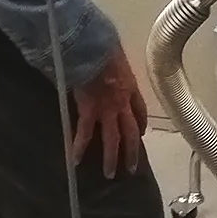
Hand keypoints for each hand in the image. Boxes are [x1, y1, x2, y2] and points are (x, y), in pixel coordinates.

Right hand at [70, 43, 150, 177]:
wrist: (92, 45)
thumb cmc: (102, 43)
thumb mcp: (114, 52)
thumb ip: (113, 61)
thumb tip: (107, 54)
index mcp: (131, 86)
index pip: (140, 110)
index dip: (141, 123)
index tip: (141, 133)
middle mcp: (123, 102)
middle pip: (131, 131)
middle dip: (132, 151)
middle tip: (132, 168)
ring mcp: (107, 108)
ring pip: (113, 139)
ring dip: (112, 158)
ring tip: (111, 174)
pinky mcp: (89, 110)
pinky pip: (85, 133)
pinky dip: (79, 147)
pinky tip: (75, 161)